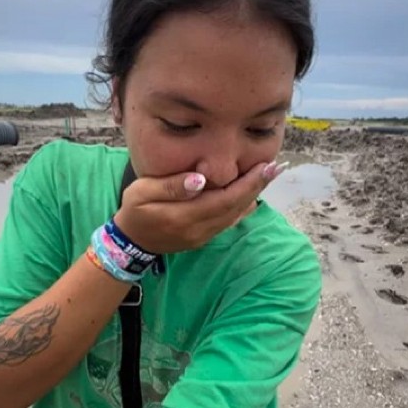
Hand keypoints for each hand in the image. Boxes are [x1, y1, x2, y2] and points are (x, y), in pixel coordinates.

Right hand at [113, 161, 284, 253]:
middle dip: (257, 186)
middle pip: (236, 206)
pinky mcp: (204, 237)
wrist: (130, 241)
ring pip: (235, 215)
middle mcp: (199, 229)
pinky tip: (254, 195)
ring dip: (254, 195)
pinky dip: (244, 207)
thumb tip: (200, 179)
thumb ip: (171, 186)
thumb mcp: (142, 192)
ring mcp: (204, 236)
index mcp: (185, 216)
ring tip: (268, 175)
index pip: (225, 199)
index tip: (265, 166)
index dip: (248, 183)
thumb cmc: (135, 210)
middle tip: (276, 167)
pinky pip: (230, 222)